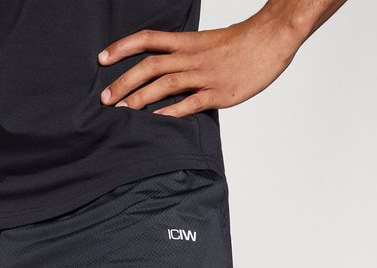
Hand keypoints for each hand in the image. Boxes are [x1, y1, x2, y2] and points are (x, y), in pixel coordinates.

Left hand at [98, 12, 301, 117]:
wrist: (274, 37)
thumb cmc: (244, 43)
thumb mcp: (209, 44)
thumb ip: (187, 56)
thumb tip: (168, 72)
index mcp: (188, 42)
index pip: (149, 40)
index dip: (123, 48)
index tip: (102, 59)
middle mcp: (192, 57)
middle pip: (150, 66)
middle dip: (124, 82)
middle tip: (104, 99)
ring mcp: (205, 75)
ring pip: (165, 84)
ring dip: (140, 98)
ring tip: (121, 112)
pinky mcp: (219, 93)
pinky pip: (191, 103)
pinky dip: (172, 112)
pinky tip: (155, 121)